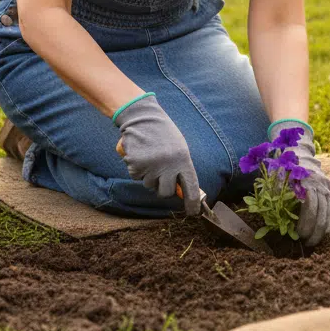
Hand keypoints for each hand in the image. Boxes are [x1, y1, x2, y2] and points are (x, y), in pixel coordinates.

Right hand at [114, 94, 201, 215]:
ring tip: (150, 157)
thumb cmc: (163, 133)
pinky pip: (136, 177)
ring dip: (148, 176)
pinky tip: (140, 155)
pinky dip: (136, 169)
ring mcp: (151, 166)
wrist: (142, 117)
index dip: (192, 203)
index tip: (193, 213)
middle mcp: (168, 165)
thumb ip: (181, 168)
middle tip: (160, 175)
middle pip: (166, 192)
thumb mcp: (179, 148)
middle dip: (163, 188)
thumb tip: (184, 191)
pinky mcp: (136, 165)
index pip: (191, 187)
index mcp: (183, 159)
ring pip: (149, 185)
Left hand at [269, 119, 329, 246]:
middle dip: (316, 230)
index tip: (299, 235)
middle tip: (308, 243)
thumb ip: (276, 194)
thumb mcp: (275, 179)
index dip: (306, 223)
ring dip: (327, 228)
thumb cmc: (282, 170)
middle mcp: (319, 184)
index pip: (309, 206)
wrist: (297, 153)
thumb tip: (275, 214)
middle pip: (323, 211)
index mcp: (304, 181)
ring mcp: (327, 187)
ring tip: (319, 241)